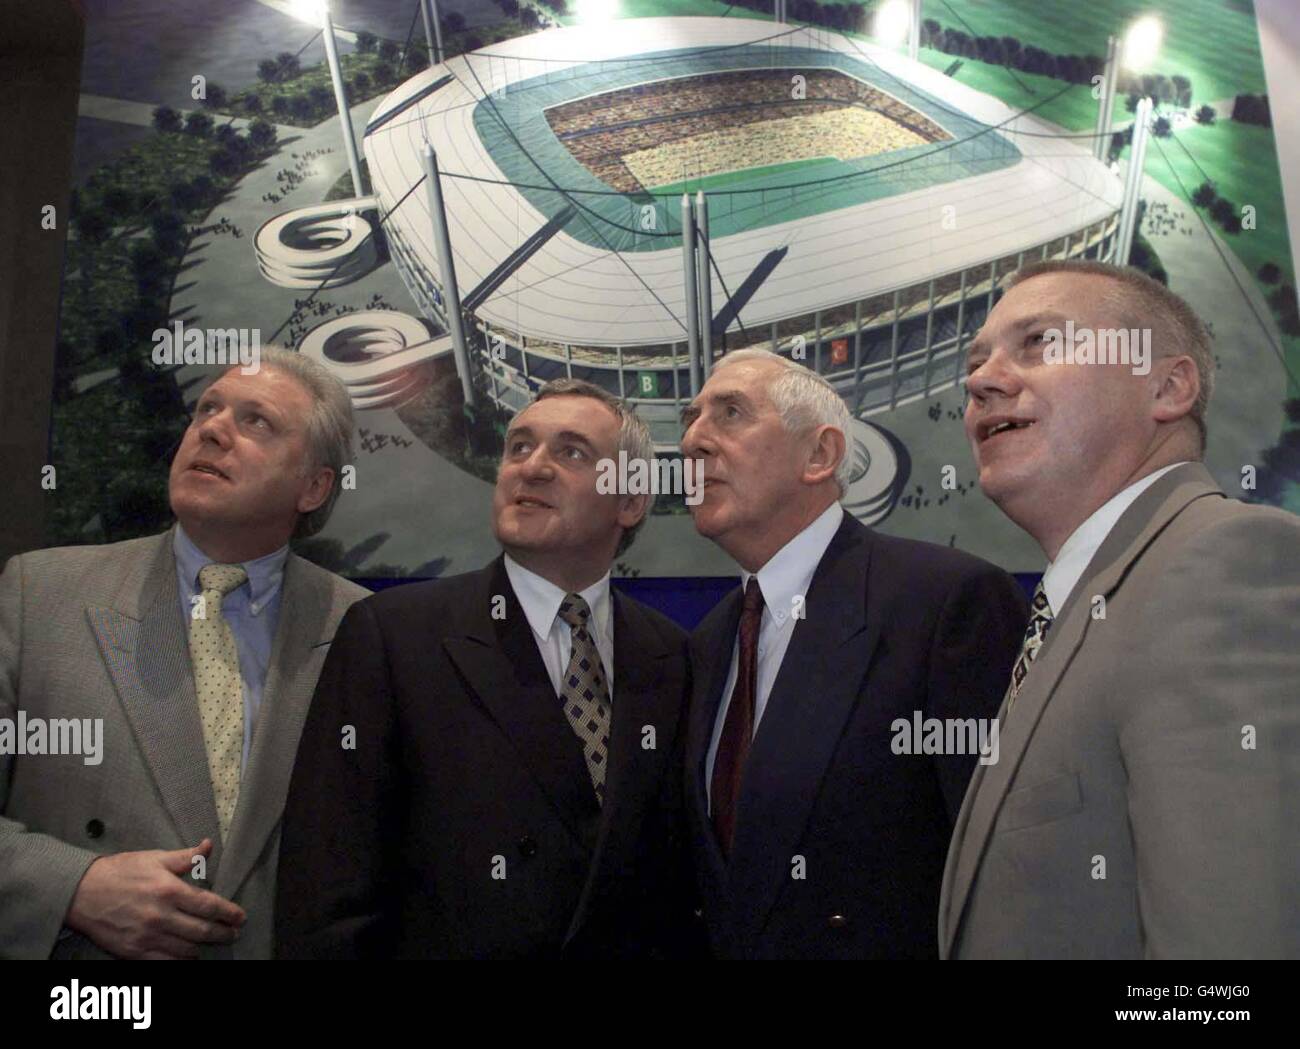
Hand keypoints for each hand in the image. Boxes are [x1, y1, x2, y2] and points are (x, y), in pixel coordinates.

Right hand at [64, 839, 245, 958]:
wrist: (81, 892)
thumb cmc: (120, 871)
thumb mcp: (155, 857)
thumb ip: (186, 857)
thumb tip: (209, 845)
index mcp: (170, 891)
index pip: (209, 906)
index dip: (229, 913)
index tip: (240, 917)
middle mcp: (161, 916)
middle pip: (203, 931)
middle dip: (223, 933)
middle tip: (234, 933)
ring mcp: (147, 937)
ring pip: (187, 949)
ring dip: (203, 947)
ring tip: (212, 942)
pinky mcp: (134, 952)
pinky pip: (166, 962)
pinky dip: (181, 960)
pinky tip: (188, 955)